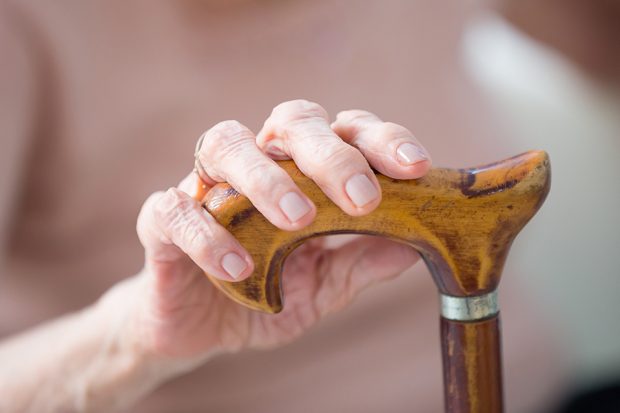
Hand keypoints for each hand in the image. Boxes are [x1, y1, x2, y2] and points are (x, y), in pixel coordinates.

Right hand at [130, 100, 430, 359]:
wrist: (200, 331)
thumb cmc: (264, 295)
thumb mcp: (324, 286)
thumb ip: (363, 261)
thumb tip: (422, 244)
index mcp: (299, 172)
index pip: (342, 131)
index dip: (378, 140)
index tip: (415, 166)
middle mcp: (255, 166)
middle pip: (290, 121)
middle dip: (329, 154)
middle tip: (361, 197)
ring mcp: (205, 188)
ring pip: (226, 144)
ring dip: (266, 177)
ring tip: (298, 219)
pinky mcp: (161, 223)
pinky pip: (175, 210)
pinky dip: (206, 234)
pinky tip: (238, 268)